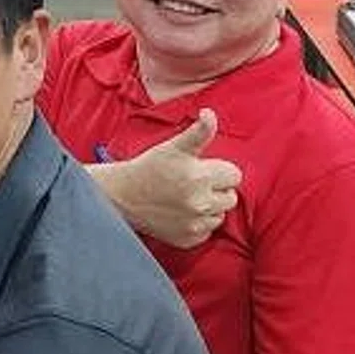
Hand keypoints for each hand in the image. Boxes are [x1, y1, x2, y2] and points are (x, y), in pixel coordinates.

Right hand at [107, 110, 240, 248]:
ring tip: (184, 198)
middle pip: (231, 197)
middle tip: (192, 184)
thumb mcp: (172, 147)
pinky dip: (197, 223)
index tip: (200, 170)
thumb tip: (210, 114)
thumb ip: (198, 132)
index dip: (218, 170)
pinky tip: (179, 213)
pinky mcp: (188, 239)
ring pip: (220, 215)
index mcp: (199, 177)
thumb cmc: (147, 168)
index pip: (234, 175)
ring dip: (208, 207)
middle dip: (215, 189)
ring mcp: (194, 223)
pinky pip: (207, 231)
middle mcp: (199, 202)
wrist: (120, 196)